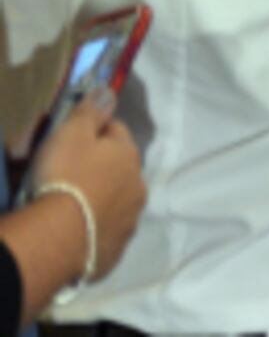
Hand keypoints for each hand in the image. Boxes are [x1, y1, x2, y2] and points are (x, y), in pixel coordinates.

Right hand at [28, 89, 145, 277]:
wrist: (60, 238)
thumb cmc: (65, 177)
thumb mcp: (71, 135)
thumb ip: (91, 112)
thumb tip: (109, 91)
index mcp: (129, 155)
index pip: (116, 130)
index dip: (94, 130)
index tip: (72, 137)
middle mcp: (138, 186)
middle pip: (119, 166)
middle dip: (100, 165)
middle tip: (68, 171)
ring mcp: (130, 218)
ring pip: (116, 198)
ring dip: (100, 195)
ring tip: (72, 201)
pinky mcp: (117, 247)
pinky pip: (106, 228)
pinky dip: (95, 224)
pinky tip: (77, 227)